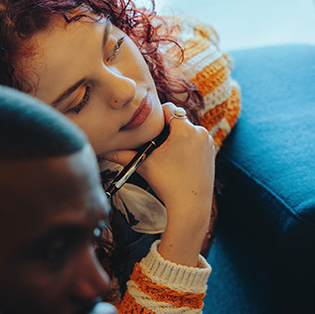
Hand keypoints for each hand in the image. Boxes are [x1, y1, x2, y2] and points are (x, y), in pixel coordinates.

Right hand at [103, 102, 214, 265]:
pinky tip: (179, 160)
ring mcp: (208, 141)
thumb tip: (102, 149)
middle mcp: (200, 131)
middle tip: (156, 144)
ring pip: (188, 131)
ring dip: (178, 137)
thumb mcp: (144, 164)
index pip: (169, 109)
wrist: (191, 204)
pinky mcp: (212, 151)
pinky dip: (188, 146)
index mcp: (185, 129)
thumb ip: (122, 154)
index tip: (149, 129)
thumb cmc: (167, 183)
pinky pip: (197, 141)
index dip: (157, 117)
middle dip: (167, 129)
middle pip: (179, 120)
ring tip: (167, 154)